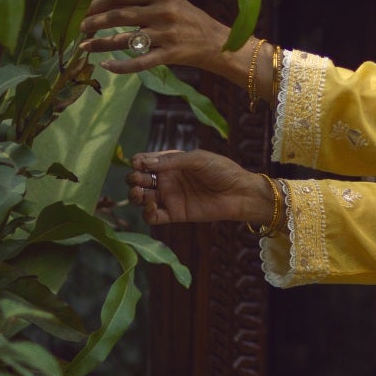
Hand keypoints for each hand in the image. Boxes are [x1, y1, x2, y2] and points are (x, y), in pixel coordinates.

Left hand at [81, 0, 232, 74]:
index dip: (100, 2)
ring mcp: (166, 34)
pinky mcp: (170, 55)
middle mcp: (163, 11)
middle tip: (80, 28)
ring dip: (101, 43)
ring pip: (125, 40)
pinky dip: (120, 66)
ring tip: (85, 46)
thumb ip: (139, 0)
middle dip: (95, 21)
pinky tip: (106, 65)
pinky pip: (139, 62)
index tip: (86, 9)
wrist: (217, 43)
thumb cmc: (188, 19)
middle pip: (119, 15)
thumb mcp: (168, 1)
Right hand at [129, 149, 273, 229]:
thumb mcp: (197, 159)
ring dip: (136, 195)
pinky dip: (147, 213)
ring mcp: (170, 197)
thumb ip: (171, 161)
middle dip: (134, 179)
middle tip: (137, 180)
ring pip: (143, 198)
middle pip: (140, 179)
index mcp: (171, 162)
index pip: (146, 161)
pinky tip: (152, 206)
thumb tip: (144, 163)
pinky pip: (154, 217)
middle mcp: (168, 179)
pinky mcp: (176, 214)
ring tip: (140, 193)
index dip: (138, 162)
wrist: (241, 193)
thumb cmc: (223, 171)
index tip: (138, 163)